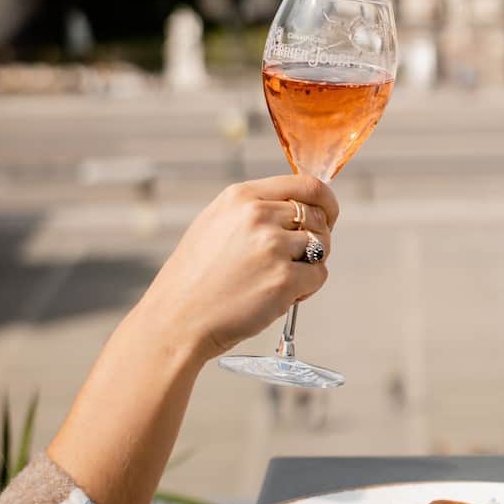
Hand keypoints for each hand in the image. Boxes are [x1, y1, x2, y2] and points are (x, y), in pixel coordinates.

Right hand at [141, 175, 338, 360]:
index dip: (325, 202)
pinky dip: (307, 289)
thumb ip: (254, 210)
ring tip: (280, 280)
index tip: (327, 215)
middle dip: (317, 239)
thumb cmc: (194, 279)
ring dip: (310, 265)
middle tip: (297, 260)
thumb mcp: (215, 224)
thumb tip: (297, 207)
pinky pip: (319, 276)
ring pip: (322, 247)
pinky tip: (279, 297)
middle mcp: (258, 216)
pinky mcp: (283, 280)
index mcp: (241, 197)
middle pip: (318, 217)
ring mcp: (272, 247)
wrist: (176, 319)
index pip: (306, 184)